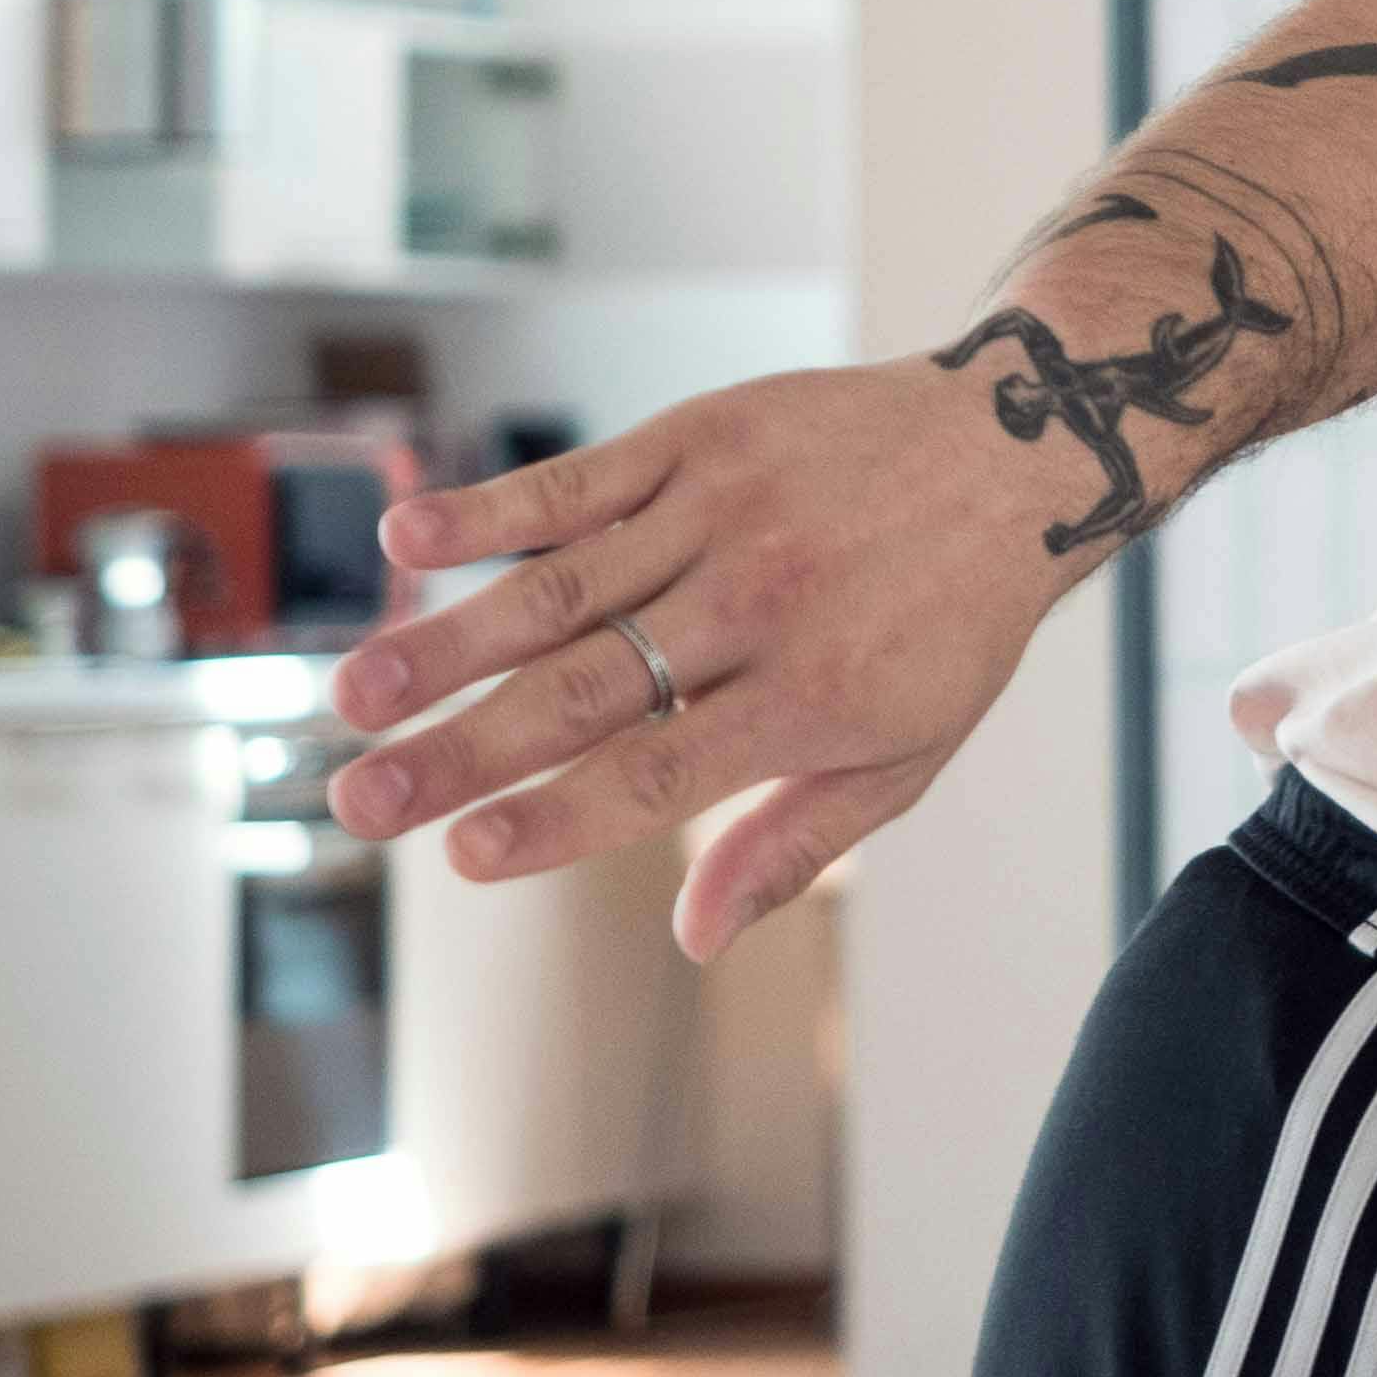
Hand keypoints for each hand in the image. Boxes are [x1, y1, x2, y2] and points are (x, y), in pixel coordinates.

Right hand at [321, 355, 1086, 959]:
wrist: (1023, 446)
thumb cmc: (954, 619)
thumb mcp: (910, 750)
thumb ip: (795, 843)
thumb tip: (696, 938)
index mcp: (813, 693)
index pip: (659, 772)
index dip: (559, 819)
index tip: (462, 856)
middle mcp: (762, 602)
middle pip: (587, 690)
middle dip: (463, 752)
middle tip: (356, 803)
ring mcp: (727, 513)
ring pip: (564, 588)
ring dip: (447, 642)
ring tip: (354, 695)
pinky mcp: (704, 438)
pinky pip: (583, 481)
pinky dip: (494, 509)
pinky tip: (408, 537)